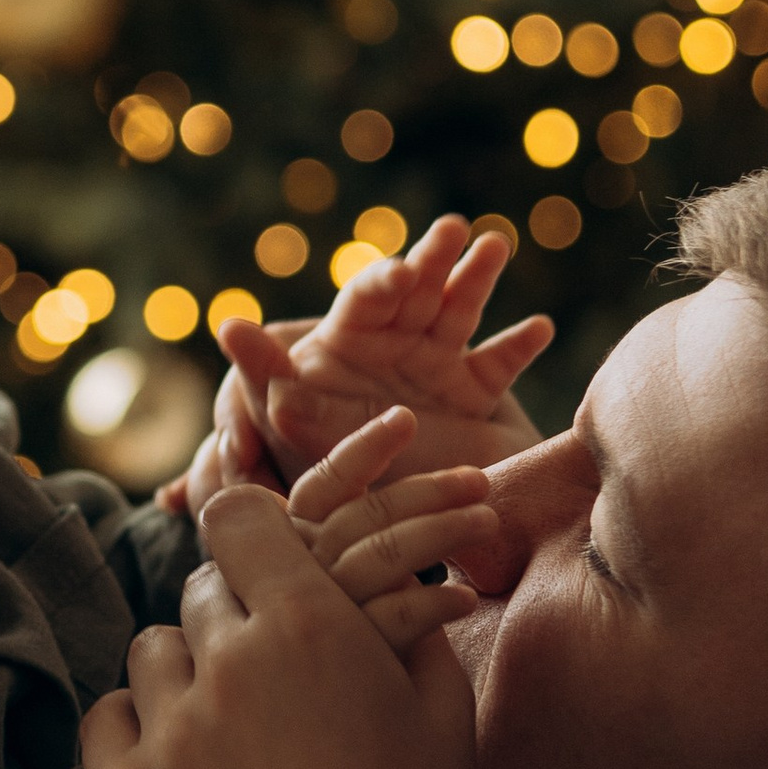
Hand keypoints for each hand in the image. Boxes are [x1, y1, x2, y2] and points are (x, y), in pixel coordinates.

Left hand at [82, 483, 477, 768]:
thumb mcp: (443, 706)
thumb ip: (410, 618)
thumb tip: (389, 566)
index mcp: (310, 623)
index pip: (236, 518)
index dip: (252, 537)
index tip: (264, 567)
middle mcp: (230, 662)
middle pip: (200, 591)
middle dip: (236, 619)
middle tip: (272, 678)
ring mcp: (171, 730)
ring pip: (153, 652)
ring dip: (188, 673)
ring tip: (232, 729)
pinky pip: (107, 717)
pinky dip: (136, 726)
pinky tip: (179, 757)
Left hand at [216, 216, 549, 484]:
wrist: (387, 537)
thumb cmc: (329, 475)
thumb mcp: (297, 425)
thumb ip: (267, 376)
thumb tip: (228, 325)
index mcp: (349, 344)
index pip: (366, 299)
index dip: (382, 281)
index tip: (399, 275)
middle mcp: (392, 345)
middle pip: (417, 290)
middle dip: (434, 257)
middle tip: (454, 230)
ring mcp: (436, 363)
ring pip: (459, 308)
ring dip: (476, 275)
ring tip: (493, 245)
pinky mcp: (475, 392)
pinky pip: (499, 362)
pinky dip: (520, 344)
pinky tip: (539, 328)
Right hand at [284, 412, 515, 654]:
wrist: (328, 756)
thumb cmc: (343, 673)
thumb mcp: (338, 594)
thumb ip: (351, 544)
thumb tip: (383, 487)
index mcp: (286, 557)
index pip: (320, 490)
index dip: (361, 451)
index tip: (405, 420)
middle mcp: (293, 585)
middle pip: (357, 519)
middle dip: (424, 491)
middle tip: (479, 482)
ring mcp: (316, 626)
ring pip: (376, 559)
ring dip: (439, 533)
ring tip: (488, 522)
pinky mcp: (344, 670)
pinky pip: (392, 622)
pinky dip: (431, 606)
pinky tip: (464, 599)